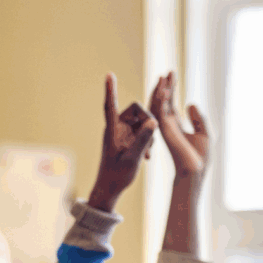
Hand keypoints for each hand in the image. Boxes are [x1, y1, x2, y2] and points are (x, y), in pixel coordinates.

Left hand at [88, 73, 156, 211]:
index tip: (109, 75)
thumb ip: (143, 140)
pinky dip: (147, 141)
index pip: (110, 106)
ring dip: (149, 135)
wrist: (110, 188)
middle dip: (148, 123)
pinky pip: (144, 131)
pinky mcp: (128, 138)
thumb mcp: (132, 159)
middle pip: (137, 110)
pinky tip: (147, 157)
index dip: (110, 90)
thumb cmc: (116, 176)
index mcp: (112, 131)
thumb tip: (154, 121)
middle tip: (149, 143)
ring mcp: (123, 133)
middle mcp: (117, 128)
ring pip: (143, 121)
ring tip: (146, 154)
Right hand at [149, 71, 208, 177]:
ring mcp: (165, 128)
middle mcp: (168, 126)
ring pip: (159, 106)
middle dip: (165, 87)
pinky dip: (161, 100)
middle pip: (164, 103)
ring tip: (164, 77)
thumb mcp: (204, 133)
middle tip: (167, 73)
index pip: (171, 105)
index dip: (171, 90)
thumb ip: (198, 118)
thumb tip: (191, 103)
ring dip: (161, 91)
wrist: (195, 170)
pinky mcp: (164, 130)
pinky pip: (160, 112)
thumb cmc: (200, 157)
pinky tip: (164, 89)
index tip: (172, 76)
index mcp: (176, 126)